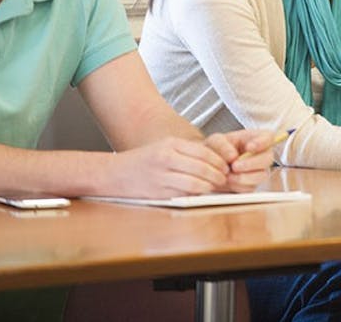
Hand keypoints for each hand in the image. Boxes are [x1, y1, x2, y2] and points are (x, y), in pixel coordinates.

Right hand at [104, 136, 232, 198]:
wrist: (114, 174)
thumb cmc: (143, 161)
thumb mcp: (164, 147)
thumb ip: (186, 152)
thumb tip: (214, 161)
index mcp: (170, 145)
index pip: (203, 152)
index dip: (218, 160)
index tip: (226, 166)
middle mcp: (166, 158)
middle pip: (202, 168)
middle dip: (217, 175)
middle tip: (225, 178)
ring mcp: (162, 176)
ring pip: (195, 183)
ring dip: (209, 186)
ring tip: (216, 186)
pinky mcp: (158, 193)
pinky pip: (184, 194)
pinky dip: (196, 195)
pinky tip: (201, 193)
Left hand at [212, 130, 277, 190]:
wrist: (211, 168)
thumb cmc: (217, 150)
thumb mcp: (216, 141)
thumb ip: (222, 144)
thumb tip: (234, 156)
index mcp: (256, 139)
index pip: (268, 137)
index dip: (262, 143)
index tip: (249, 147)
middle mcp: (262, 154)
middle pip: (268, 158)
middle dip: (251, 163)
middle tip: (235, 166)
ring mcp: (259, 170)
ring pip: (261, 175)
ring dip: (244, 177)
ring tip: (229, 176)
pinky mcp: (253, 184)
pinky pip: (252, 188)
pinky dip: (239, 186)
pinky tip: (230, 182)